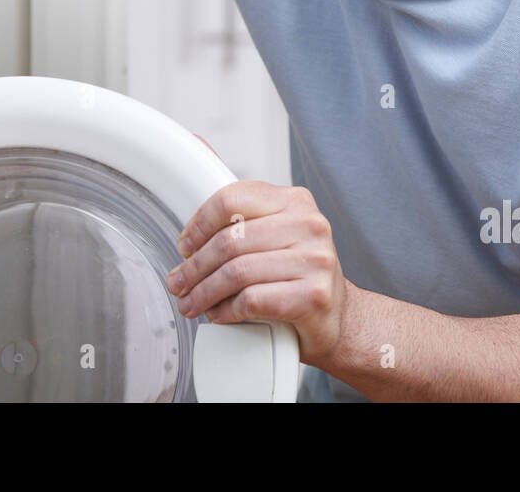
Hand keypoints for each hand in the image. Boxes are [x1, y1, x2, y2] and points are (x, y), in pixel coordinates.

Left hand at [167, 180, 348, 366]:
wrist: (340, 319)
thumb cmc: (300, 276)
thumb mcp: (277, 235)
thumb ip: (243, 222)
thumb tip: (192, 225)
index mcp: (295, 201)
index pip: (232, 199)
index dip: (199, 224)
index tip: (185, 246)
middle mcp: (309, 225)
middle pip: (230, 240)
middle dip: (194, 266)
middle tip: (179, 283)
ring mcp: (315, 260)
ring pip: (237, 272)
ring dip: (204, 292)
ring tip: (192, 302)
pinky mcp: (313, 296)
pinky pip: (252, 300)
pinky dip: (226, 310)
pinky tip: (219, 313)